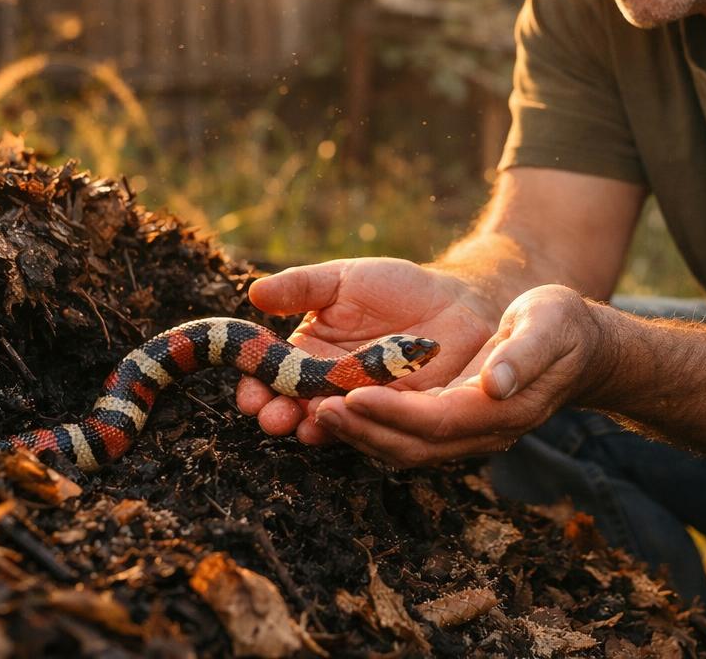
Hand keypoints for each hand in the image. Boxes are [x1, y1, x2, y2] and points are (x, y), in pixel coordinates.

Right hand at [236, 257, 494, 442]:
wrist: (456, 300)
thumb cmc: (395, 287)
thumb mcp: (344, 280)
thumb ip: (302, 287)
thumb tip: (255, 292)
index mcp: (309, 357)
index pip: (273, 379)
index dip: (257, 388)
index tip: (249, 393)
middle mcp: (331, 387)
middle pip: (296, 408)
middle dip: (280, 415)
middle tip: (271, 417)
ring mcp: (366, 405)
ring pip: (334, 423)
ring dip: (317, 423)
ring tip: (307, 418)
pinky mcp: (401, 415)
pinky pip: (379, 424)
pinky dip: (363, 424)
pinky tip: (352, 415)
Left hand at [307, 284, 612, 466]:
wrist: (577, 346)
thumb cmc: (561, 327)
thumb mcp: (549, 326)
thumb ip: (523, 355)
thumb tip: (496, 384)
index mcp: (502, 410)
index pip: (438, 421)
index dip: (392, 414)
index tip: (351, 396)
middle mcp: (480, 433)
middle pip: (412, 445)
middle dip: (361, 430)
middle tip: (314, 410)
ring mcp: (465, 433)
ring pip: (402, 446)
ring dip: (357, 433)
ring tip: (312, 411)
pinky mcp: (451, 422)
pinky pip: (404, 434)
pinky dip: (368, 426)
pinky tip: (337, 406)